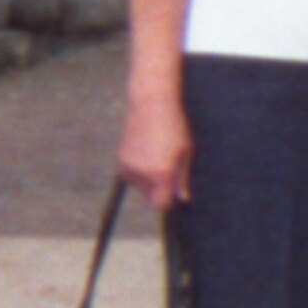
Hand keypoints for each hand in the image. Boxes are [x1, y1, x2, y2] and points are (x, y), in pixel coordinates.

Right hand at [115, 91, 192, 210]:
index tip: (174, 191)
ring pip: (141, 186)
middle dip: (159, 188)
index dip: (169, 200)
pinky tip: (146, 151)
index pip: (161, 204)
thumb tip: (184, 199)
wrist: (151, 103)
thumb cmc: (174, 126)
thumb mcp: (186, 152)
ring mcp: (130, 167)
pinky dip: (139, 170)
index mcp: (161, 173)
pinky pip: (132, 175)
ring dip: (149, 178)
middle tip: (167, 165)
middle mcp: (143, 173)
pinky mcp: (121, 160)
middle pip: (151, 196)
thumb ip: (183, 178)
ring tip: (156, 154)